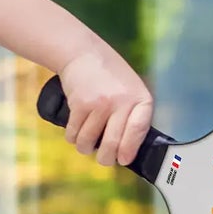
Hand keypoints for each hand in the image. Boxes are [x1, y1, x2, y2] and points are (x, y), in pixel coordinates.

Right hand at [57, 49, 153, 167]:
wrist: (83, 54)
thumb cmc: (109, 75)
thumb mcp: (130, 89)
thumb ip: (132, 113)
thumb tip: (127, 148)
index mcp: (140, 98)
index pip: (138, 130)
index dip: (130, 149)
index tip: (124, 160)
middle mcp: (121, 102)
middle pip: (112, 143)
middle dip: (106, 159)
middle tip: (104, 159)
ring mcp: (100, 104)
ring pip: (88, 142)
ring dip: (85, 147)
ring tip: (86, 142)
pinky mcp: (80, 105)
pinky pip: (74, 134)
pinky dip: (72, 137)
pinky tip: (76, 131)